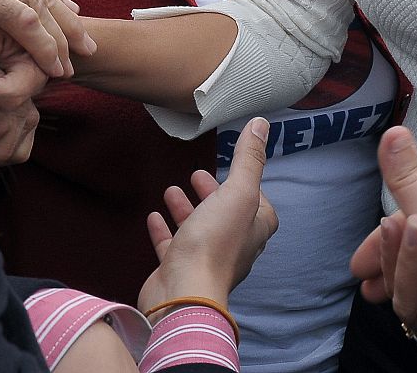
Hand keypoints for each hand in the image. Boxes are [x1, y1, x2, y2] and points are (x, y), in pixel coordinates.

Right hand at [137, 116, 277, 313]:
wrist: (184, 292)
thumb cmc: (215, 243)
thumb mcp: (237, 192)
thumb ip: (248, 158)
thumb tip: (262, 124)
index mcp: (253, 229)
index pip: (257, 204)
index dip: (246, 186)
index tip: (232, 169)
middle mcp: (233, 246)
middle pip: (225, 214)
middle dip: (212, 194)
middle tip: (197, 175)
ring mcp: (205, 259)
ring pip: (197, 229)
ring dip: (186, 209)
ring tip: (171, 189)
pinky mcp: (178, 269)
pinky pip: (172, 246)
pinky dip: (164, 230)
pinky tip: (154, 216)